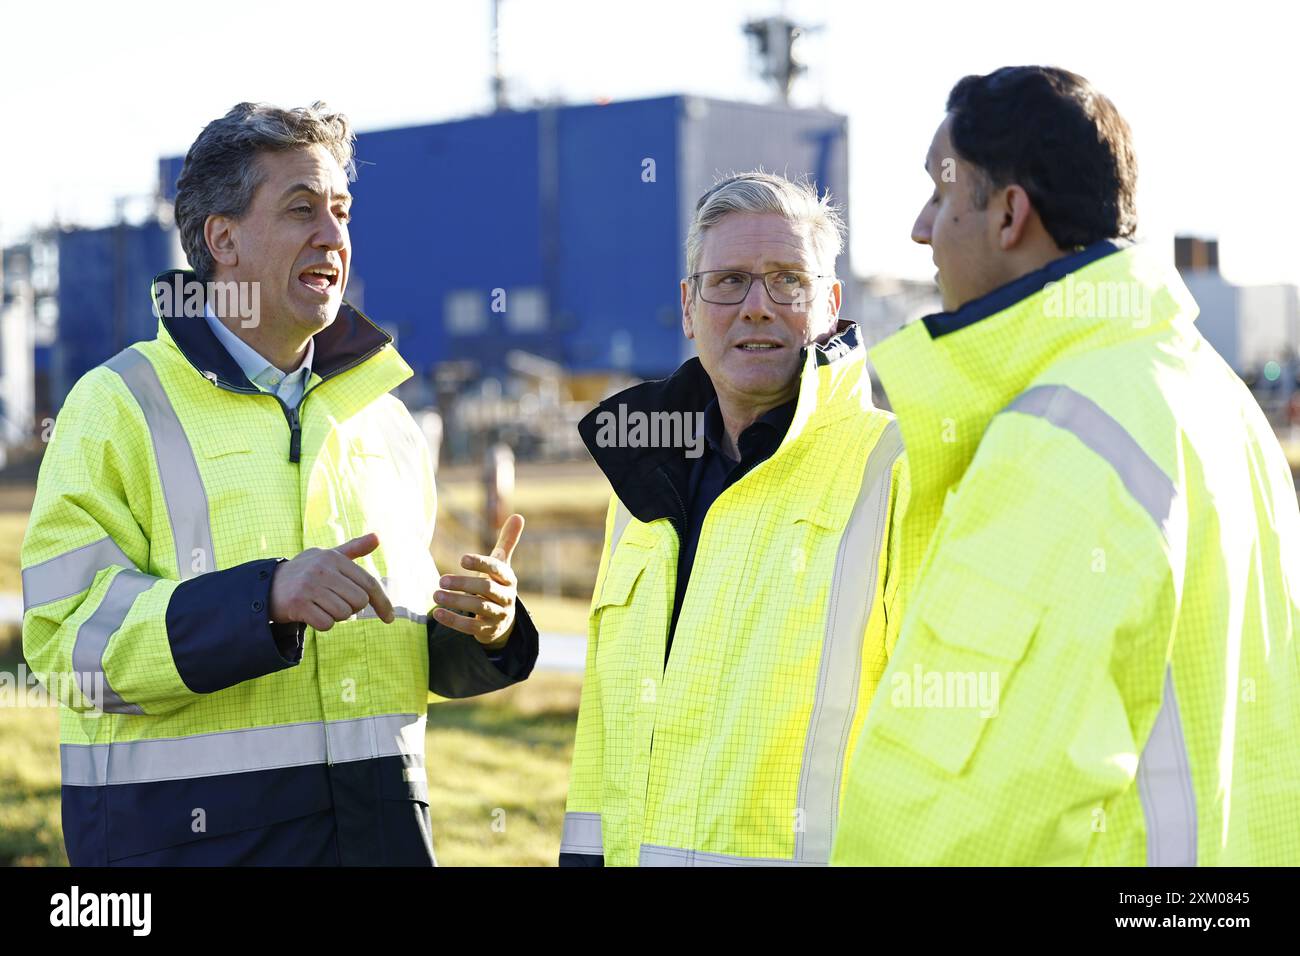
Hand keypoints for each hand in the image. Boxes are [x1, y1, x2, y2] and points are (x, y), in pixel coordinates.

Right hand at [270, 533, 395, 630]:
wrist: (267, 586)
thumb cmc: (306, 572)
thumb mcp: (328, 557)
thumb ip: (353, 549)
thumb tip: (378, 537)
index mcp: (333, 557)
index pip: (369, 583)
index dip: (383, 602)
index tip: (389, 618)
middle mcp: (322, 569)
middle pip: (359, 601)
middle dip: (351, 608)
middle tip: (334, 602)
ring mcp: (309, 586)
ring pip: (343, 614)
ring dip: (335, 616)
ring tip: (320, 605)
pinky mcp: (298, 604)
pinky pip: (326, 624)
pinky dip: (322, 624)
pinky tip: (311, 614)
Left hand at [432, 514, 524, 648]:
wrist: (504, 620)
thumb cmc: (497, 584)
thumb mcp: (502, 565)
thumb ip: (507, 542)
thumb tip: (518, 515)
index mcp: (508, 578)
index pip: (497, 569)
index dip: (481, 564)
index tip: (462, 559)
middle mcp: (506, 597)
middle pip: (487, 589)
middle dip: (464, 584)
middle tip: (441, 579)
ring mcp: (498, 615)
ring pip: (479, 608)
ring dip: (456, 601)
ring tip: (435, 595)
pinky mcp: (487, 631)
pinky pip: (471, 627)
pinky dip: (453, 620)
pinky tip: (437, 613)